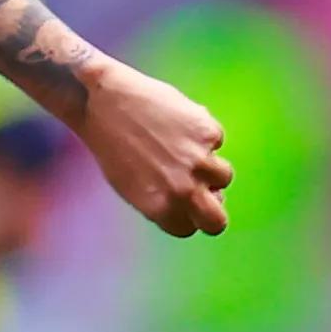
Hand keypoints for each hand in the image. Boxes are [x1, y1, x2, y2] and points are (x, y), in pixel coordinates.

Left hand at [76, 56, 230, 236]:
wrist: (106, 102)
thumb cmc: (113, 145)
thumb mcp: (130, 185)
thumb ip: (163, 200)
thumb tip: (198, 202)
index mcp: (159, 207)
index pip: (189, 229)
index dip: (188, 215)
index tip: (186, 203)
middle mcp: (182, 190)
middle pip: (217, 221)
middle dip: (215, 210)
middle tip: (209, 194)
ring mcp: (198, 161)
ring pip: (224, 177)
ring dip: (211, 166)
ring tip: (182, 148)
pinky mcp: (208, 133)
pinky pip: (216, 141)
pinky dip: (202, 135)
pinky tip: (176, 122)